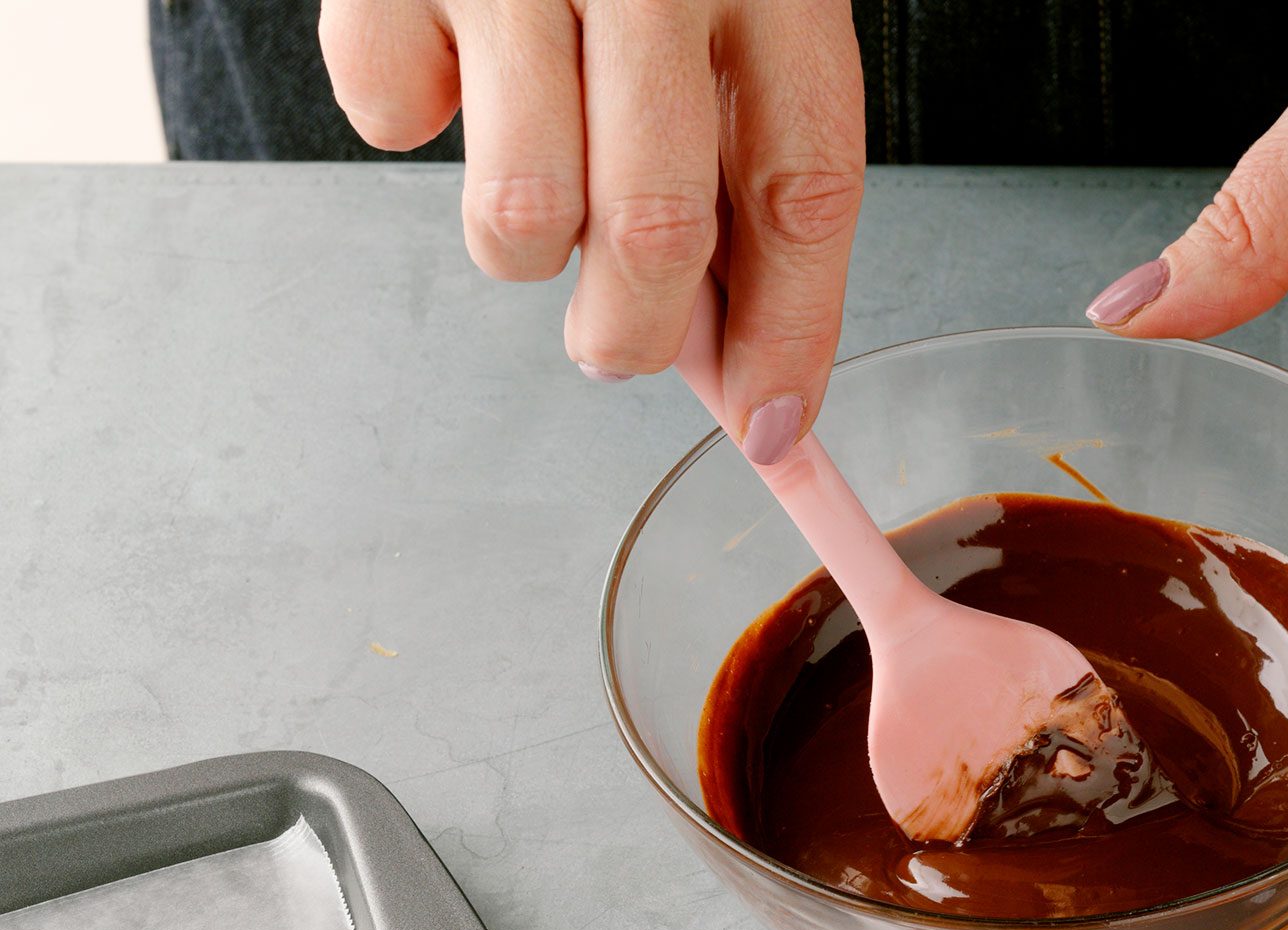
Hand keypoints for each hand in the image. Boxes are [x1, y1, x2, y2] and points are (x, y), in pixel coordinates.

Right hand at [320, 0, 864, 464]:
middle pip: (654, 233)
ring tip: (535, 175)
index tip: (774, 426)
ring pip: (521, 215)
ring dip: (525, 248)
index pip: (806, 190)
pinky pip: (388, 118)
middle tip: (615, 344)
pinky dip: (411, 114)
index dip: (793, 330)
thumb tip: (741, 362)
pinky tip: (449, 53)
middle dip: (635, 337)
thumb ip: (742, 153)